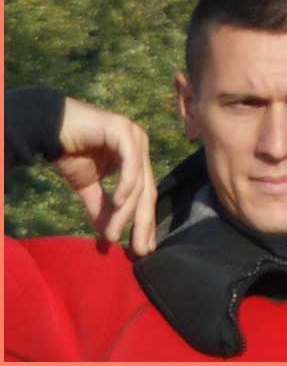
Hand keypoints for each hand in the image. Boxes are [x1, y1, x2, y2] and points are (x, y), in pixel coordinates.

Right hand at [55, 97, 156, 255]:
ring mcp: (134, 137)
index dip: (144, 221)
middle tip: (141, 249)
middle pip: (147, 190)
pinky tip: (118, 203)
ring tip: (113, 233)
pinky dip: (125, 185)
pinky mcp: (123, 131)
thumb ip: (101, 208)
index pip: (146, 194)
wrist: (48, 127)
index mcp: (136, 158)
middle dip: (143, 222)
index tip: (143, 248)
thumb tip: (109, 236)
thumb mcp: (88, 187)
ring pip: (138, 182)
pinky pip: (130, 164)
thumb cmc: (69, 152)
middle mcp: (140, 147)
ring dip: (126, 211)